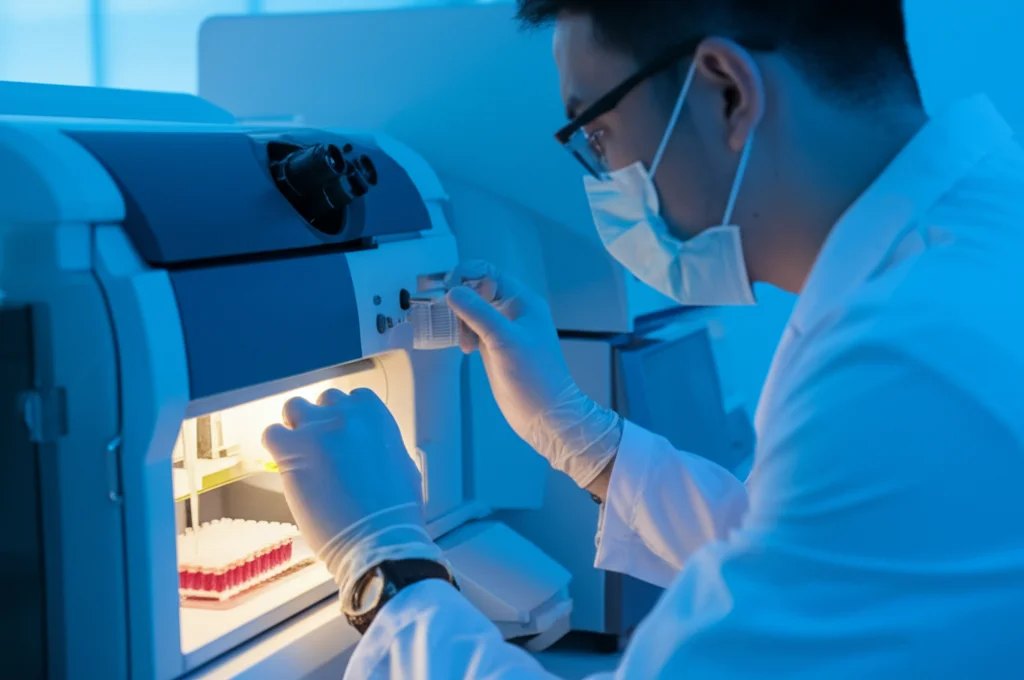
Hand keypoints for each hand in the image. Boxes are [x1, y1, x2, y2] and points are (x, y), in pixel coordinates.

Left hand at [262, 388, 442, 600]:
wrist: (378, 537)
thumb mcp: (403, 466)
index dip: (346, 417)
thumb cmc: (396, 511)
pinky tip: (285, 466)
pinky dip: (275, 447)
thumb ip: (382, 448)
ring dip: (295, 427)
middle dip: (322, 420)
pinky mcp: (291, 449)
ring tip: (298, 452)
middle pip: (324, 400)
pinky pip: (271, 433)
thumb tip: (371, 453)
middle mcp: (346, 415)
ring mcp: (317, 428)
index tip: (343, 434)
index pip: (354, 398)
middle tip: (321, 447)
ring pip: (294, 407)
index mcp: (376, 416)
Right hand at [445, 261, 621, 488]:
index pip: (489, 273)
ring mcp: (504, 330)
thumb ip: (478, 313)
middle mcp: (513, 311)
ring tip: (465, 344)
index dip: (466, 275)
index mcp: (522, 302)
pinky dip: (465, 335)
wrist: (545, 415)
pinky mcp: (496, 348)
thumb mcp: (503, 340)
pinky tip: (465, 349)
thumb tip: (452, 291)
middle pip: (478, 290)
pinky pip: (474, 330)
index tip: (447, 289)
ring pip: (473, 312)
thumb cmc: (532, 375)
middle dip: (460, 301)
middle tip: (447, 316)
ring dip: (462, 322)